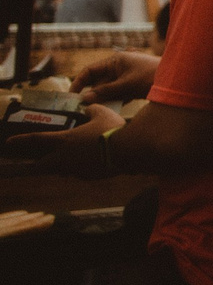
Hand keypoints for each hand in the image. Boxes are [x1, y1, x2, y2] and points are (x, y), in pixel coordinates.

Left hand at [0, 102, 127, 176]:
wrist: (129, 151)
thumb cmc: (113, 129)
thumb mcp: (101, 113)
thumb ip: (91, 110)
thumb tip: (87, 108)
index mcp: (64, 140)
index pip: (35, 140)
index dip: (20, 141)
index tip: (8, 143)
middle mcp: (65, 157)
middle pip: (42, 165)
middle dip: (37, 163)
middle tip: (36, 161)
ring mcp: (76, 169)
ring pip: (61, 170)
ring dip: (61, 166)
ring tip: (68, 160)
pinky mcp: (89, 176)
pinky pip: (78, 173)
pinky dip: (79, 168)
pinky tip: (89, 163)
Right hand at [74, 51, 160, 104]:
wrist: (179, 78)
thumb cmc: (153, 76)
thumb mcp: (127, 84)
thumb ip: (106, 91)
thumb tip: (85, 99)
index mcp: (115, 61)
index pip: (90, 71)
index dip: (79, 82)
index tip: (72, 96)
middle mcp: (119, 68)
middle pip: (98, 82)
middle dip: (92, 94)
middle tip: (83, 109)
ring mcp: (126, 77)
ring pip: (108, 90)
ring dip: (103, 100)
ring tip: (96, 111)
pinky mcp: (133, 87)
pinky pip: (118, 94)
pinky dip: (114, 101)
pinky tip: (110, 110)